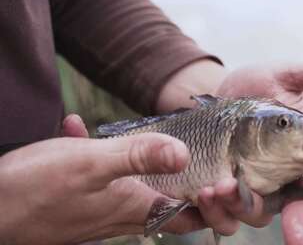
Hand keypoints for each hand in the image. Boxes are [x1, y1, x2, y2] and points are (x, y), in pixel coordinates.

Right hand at [0, 115, 204, 244]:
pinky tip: (76, 130)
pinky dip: (100, 158)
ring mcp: (98, 210)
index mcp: (133, 206)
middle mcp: (120, 214)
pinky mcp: (76, 201)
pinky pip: (100, 179)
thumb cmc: (33, 188)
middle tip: (190, 151)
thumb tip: (184, 154)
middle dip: (184, 179)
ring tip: (136, 136)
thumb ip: (138, 157)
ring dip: (141, 163)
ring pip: (135, 187)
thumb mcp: (90, 163)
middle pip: (169, 203)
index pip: (189, 216)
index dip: (211, 204)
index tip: (224, 179)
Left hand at [216, 62, 302, 243]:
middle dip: (301, 224)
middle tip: (299, 238)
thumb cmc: (253, 90)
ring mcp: (253, 192)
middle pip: (297, 209)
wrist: (212, 99)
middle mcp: (283, 179)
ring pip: (257, 215)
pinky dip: (216, 210)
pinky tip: (204, 192)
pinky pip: (224, 217)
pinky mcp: (224, 198)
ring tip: (222, 187)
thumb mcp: (283, 77)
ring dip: (242, 207)